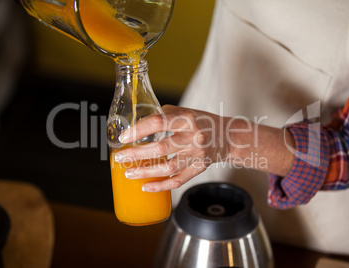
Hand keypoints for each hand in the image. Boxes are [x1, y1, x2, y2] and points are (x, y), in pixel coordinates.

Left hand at [113, 105, 231, 191]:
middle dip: (137, 154)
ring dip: (146, 172)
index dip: (139, 130)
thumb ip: (165, 115)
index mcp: (188, 119)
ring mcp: (197, 155)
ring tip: (128, 173)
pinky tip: (146, 187)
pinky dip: (161, 186)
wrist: (228, 137)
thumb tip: (139, 125)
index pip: (159, 122)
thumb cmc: (202, 122)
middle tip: (120, 157)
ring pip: (168, 167)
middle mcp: (193, 137)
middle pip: (161, 148)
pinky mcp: (199, 168)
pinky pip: (178, 180)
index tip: (124, 137)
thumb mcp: (186, 111)